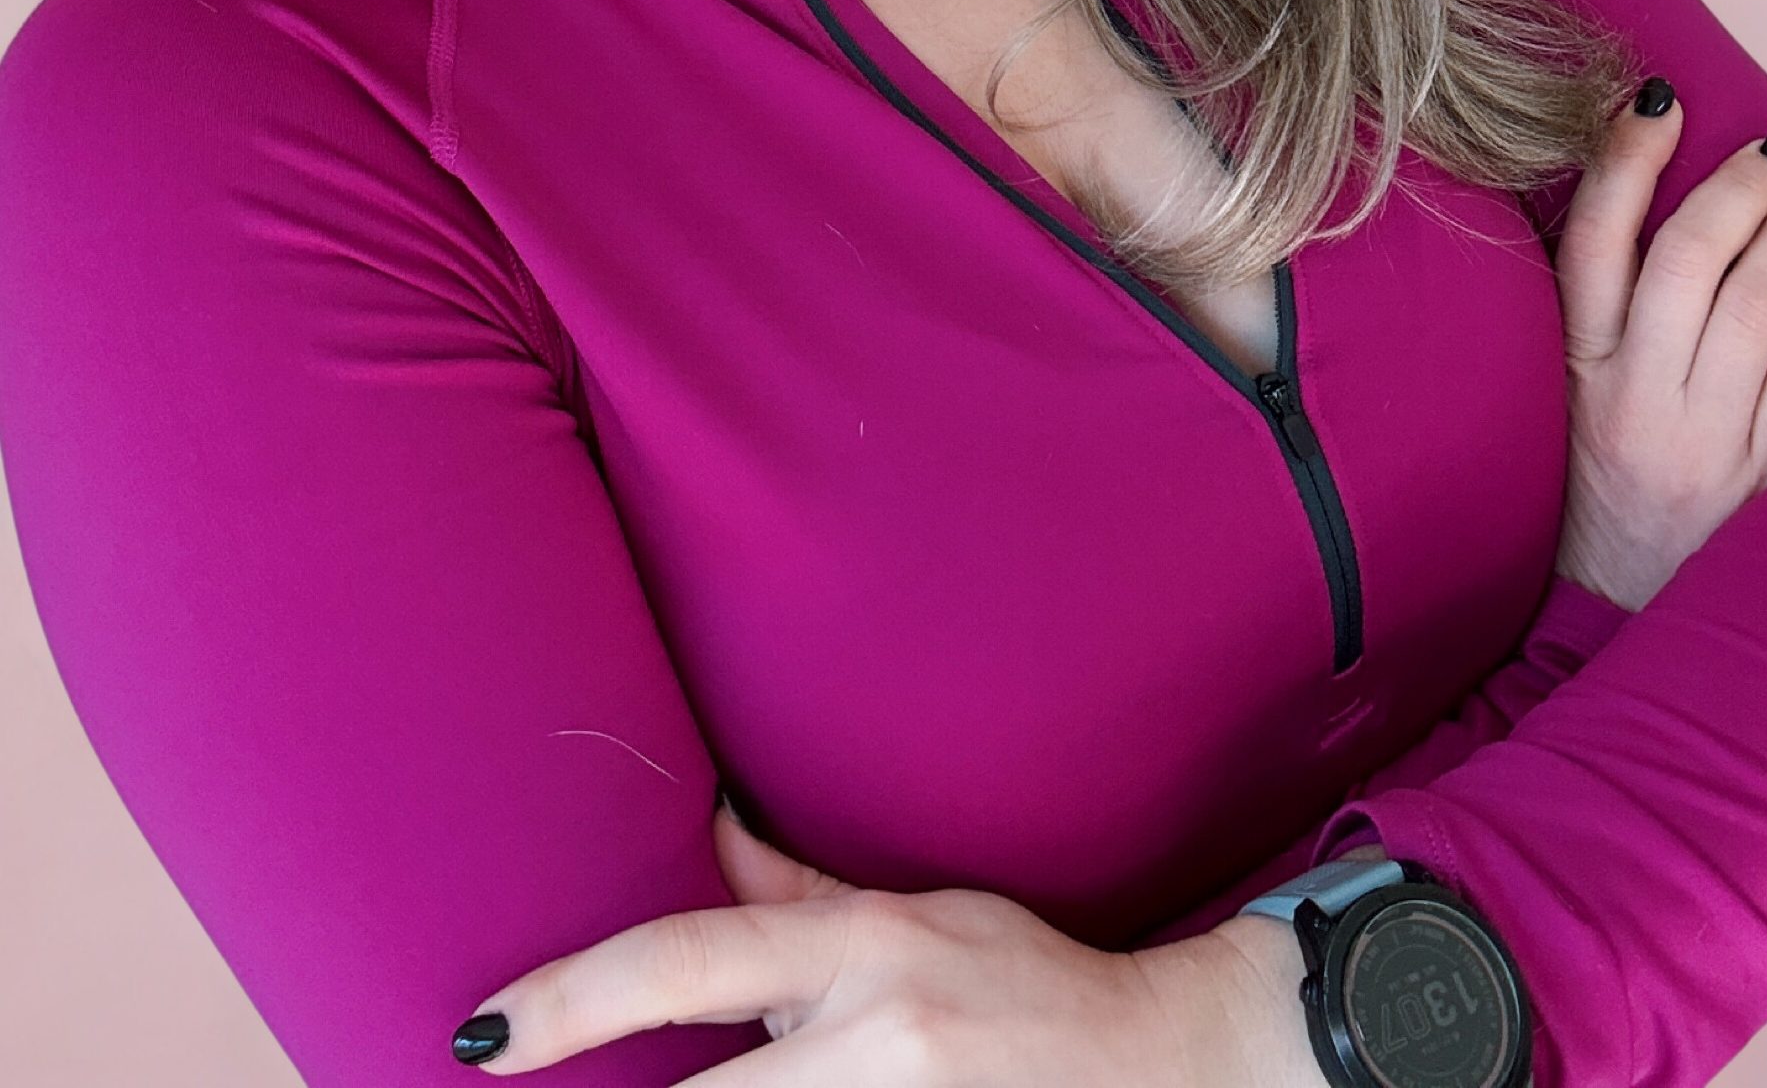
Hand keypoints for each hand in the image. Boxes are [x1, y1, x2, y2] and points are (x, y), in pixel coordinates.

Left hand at [449, 796, 1317, 1082]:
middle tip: (532, 1076)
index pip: (688, 966)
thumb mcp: (913, 914)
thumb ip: (795, 897)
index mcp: (864, 950)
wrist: (1160, 1064)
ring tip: (708, 1087)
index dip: (575, 1001)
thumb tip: (707, 828)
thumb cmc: (1023, 981)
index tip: (483, 1036)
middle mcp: (875, 1040)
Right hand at [1549, 88, 1766, 612]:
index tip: (1659, 99)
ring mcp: (1703, 440)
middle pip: (1686, 261)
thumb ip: (1593, 301)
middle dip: (1737, 189)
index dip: (1626, 159)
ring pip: (1754, 308)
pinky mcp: (1765, 476)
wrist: (1614, 610)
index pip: (1592, 240)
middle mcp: (1633, 399)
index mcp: (1573, 367)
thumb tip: (1630, 182)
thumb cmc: (1587, 475)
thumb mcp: (1563, 385)